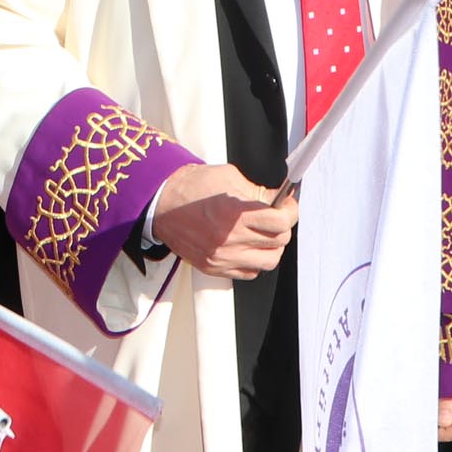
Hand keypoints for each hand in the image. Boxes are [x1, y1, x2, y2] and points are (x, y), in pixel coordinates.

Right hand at [150, 162, 297, 279]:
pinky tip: (247, 246)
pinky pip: (249, 273)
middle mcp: (230, 239)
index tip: (287, 206)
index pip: (281, 222)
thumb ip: (257, 192)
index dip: (291, 212)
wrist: (160, 202)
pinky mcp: (213, 267)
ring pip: (268, 261)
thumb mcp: (229, 177)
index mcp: (235, 214)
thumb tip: (279, 200)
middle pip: (279, 241)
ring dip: (271, 247)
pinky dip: (254, 261)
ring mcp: (222, 257)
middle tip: (275, 217)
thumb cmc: (192, 187)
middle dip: (282, 227)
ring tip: (263, 235)